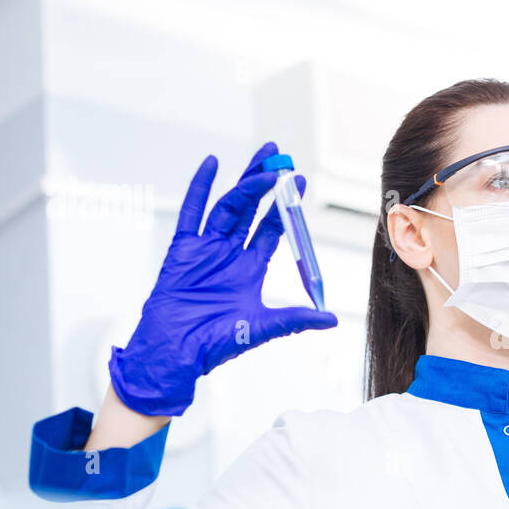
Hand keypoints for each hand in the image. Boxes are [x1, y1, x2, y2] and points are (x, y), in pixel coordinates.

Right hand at [108, 142, 337, 415]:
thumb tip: (332, 320)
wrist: (176, 352)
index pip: (274, 229)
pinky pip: (191, 212)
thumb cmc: (215, 344)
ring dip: (245, 181)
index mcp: (251, 269)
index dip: (286, 207)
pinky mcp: (182, 248)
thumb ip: (296, 319)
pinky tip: (211, 164)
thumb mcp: (263, 327)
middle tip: (281, 156)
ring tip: (262, 158)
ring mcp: (206, 248)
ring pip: (228, 205)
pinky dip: (199, 187)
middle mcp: (230, 253)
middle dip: (267, 183)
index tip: (300, 182)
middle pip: (252, 209)